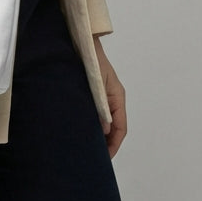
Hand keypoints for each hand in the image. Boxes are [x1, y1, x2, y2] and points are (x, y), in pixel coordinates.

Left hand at [93, 35, 126, 157]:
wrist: (81, 41)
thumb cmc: (92, 59)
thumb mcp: (98, 83)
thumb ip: (102, 105)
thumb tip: (105, 130)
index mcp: (117, 97)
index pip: (121, 128)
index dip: (114, 145)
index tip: (106, 159)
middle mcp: (111, 99)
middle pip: (113, 128)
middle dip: (106, 144)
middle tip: (95, 159)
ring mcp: (101, 97)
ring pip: (103, 122)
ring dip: (97, 135)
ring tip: (87, 148)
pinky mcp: (90, 94)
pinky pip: (94, 114)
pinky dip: (90, 124)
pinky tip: (80, 130)